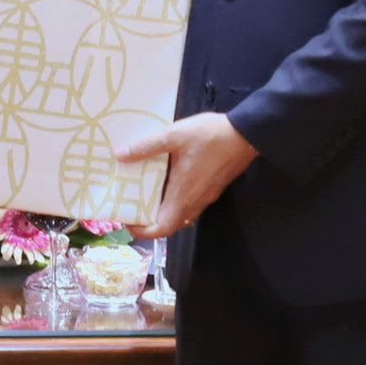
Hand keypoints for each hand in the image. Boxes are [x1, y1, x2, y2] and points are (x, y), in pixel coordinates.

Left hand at [116, 112, 257, 238]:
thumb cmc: (209, 136)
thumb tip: (120, 156)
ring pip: (181, 214)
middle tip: (133, 205)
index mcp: (183, 195)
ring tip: (146, 193)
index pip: (162, 228)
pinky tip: (168, 180)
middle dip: (150, 220)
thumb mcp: (173, 135)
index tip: (128, 221)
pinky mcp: (212, 189)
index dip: (143, 231)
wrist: (245, 134)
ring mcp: (206, 197)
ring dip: (163, 210)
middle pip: (170, 224)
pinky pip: (190, 203)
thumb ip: (146, 146)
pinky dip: (175, 200)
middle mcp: (195, 202)